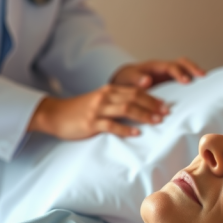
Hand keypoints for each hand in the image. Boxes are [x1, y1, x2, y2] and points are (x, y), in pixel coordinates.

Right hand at [28, 85, 168, 139]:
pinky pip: (111, 125)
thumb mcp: (100, 100)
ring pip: (125, 109)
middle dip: (152, 106)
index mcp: (109, 90)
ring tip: (156, 122)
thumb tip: (139, 107)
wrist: (55, 114)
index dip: (152, 98)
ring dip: (143, 115)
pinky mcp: (91, 123)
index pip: (135, 91)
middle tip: (166, 113)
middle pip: (134, 98)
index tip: (165, 106)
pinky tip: (137, 133)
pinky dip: (126, 128)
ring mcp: (97, 109)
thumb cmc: (80, 109)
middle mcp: (105, 97)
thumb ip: (117, 101)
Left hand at [111, 58, 205, 87]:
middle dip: (193, 68)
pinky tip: (201, 90)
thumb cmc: (125, 80)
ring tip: (207, 81)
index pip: (170, 66)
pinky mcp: (171, 82)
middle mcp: (164, 68)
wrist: (124, 82)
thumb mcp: (127, 79)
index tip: (186, 81)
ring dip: (196, 73)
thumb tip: (147, 80)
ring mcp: (169, 75)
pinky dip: (193, 81)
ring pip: (186, 69)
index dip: (179, 73)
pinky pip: (185, 79)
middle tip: (203, 76)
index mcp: (155, 66)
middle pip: (182, 63)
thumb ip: (136, 79)